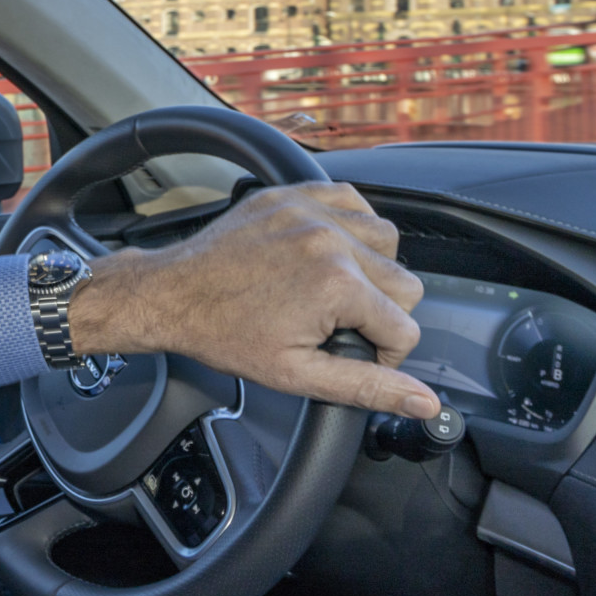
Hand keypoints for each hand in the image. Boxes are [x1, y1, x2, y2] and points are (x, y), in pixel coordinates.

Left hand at [67, 183, 441, 418]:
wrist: (172, 294)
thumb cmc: (224, 334)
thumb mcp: (298, 374)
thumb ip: (368, 386)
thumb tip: (423, 401)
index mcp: (338, 284)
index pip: (405, 326)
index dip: (383, 351)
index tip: (350, 352)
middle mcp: (331, 238)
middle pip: (404, 281)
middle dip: (379, 311)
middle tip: (335, 324)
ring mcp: (310, 209)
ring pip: (386, 238)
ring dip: (371, 267)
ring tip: (332, 289)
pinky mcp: (292, 193)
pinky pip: (351, 200)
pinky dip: (350, 224)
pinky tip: (328, 251)